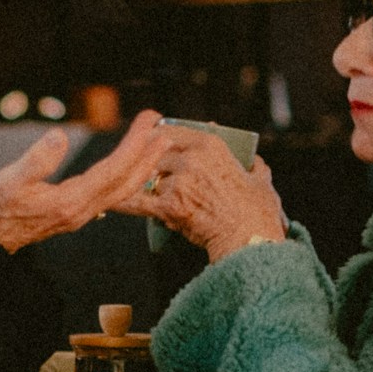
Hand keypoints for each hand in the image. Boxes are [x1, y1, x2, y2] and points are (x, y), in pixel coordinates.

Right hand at [0, 110, 171, 252]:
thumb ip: (36, 160)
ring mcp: (81, 214)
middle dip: (147, 153)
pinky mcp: (76, 213)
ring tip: (157, 145)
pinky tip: (133, 171)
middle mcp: (82, 210)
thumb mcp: (9, 180)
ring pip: (122, 190)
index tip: (148, 121)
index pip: (113, 169)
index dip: (134, 144)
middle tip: (163, 126)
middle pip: (126, 181)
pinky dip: (128, 179)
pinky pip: (112, 195)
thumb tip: (60, 137)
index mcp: (70, 200)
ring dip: (142, 166)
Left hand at [114, 127, 286, 261]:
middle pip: (156, 154)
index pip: (173, 131)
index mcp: (210, 145)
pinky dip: (125, 203)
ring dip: (146, 185)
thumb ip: (252, 164)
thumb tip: (251, 160)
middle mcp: (191, 158)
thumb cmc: (257, 212)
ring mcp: (178, 181)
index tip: (152, 140)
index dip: (159, 136)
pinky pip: (139, 202)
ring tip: (138, 191)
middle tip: (146, 171)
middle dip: (150, 163)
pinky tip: (111, 202)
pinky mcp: (168, 205)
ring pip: (150, 178)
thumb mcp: (261, 179)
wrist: (249, 239)